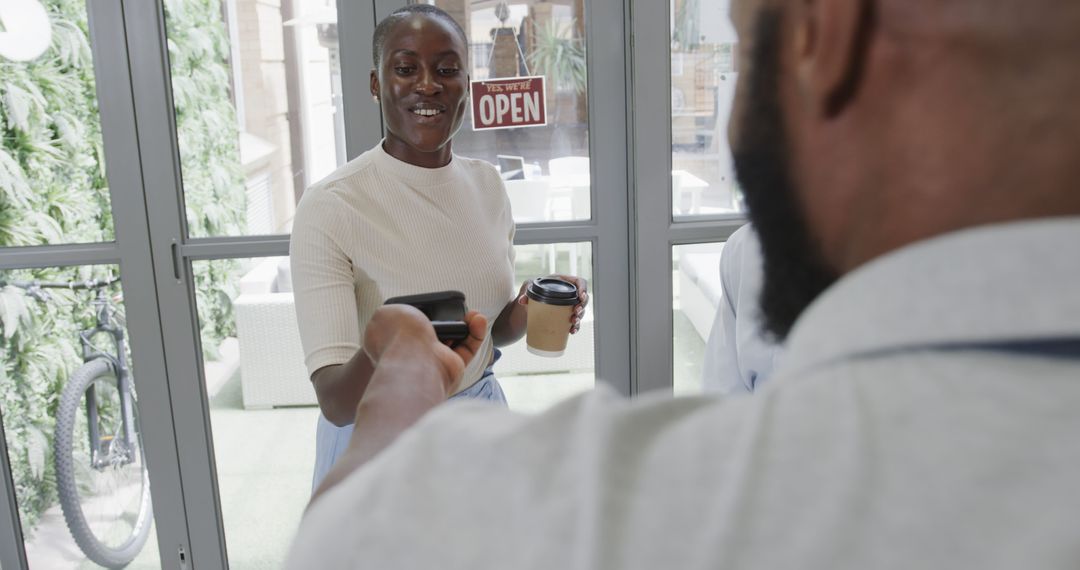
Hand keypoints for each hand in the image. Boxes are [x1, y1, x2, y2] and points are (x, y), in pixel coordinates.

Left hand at [363, 305, 487, 395]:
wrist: (416, 361)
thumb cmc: (398, 337)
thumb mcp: (386, 313)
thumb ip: (394, 311)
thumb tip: (404, 315)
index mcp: (389, 342)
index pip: (402, 328)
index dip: (415, 315)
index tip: (426, 306)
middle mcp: (410, 354)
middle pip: (432, 332)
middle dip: (446, 319)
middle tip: (454, 309)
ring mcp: (431, 362)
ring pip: (453, 340)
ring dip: (464, 325)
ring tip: (473, 314)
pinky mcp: (451, 368)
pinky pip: (466, 350)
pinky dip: (475, 335)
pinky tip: (478, 320)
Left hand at [517, 274, 588, 333]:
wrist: (527, 304)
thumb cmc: (530, 291)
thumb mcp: (528, 288)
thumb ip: (526, 293)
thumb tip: (522, 300)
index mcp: (563, 282)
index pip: (579, 281)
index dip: (583, 288)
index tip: (581, 296)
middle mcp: (568, 293)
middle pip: (583, 298)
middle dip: (582, 306)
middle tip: (576, 312)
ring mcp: (568, 305)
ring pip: (581, 311)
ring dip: (580, 317)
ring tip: (574, 322)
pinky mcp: (565, 315)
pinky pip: (574, 321)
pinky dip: (575, 326)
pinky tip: (572, 331)